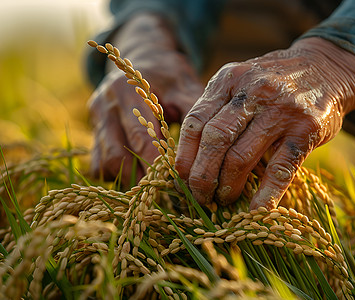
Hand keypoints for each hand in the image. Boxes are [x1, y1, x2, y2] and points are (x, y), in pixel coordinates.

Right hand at [89, 13, 202, 185]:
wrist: (145, 59)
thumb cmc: (170, 75)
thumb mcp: (184, 87)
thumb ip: (193, 113)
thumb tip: (206, 148)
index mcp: (127, 91)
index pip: (140, 136)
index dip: (156, 163)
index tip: (174, 182)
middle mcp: (105, 105)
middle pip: (116, 155)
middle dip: (141, 178)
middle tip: (165, 192)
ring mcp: (96, 119)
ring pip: (103, 163)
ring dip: (128, 178)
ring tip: (154, 187)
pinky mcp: (94, 131)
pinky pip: (98, 163)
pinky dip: (116, 175)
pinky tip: (139, 174)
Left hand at [175, 37, 354, 209]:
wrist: (326, 66)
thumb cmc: (274, 83)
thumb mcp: (242, 81)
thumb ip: (219, 108)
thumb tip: (192, 157)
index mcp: (229, 79)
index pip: (196, 122)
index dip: (185, 156)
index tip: (181, 179)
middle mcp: (253, 91)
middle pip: (215, 140)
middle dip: (202, 176)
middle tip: (200, 197)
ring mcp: (281, 110)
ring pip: (242, 157)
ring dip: (229, 186)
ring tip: (224, 200)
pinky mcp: (307, 129)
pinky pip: (280, 169)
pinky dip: (266, 195)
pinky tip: (255, 211)